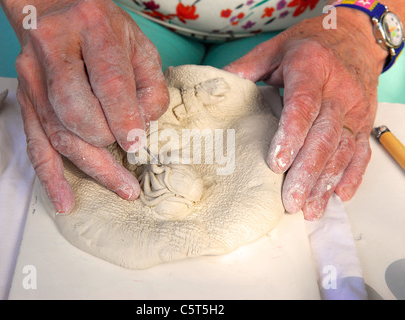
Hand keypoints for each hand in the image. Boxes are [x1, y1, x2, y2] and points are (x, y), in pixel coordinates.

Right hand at [5, 0, 168, 213]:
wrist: (55, 10)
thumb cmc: (104, 30)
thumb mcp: (139, 45)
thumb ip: (150, 84)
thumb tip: (144, 127)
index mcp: (91, 27)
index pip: (108, 81)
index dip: (124, 117)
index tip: (137, 144)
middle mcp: (54, 49)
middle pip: (76, 111)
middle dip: (106, 144)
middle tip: (131, 162)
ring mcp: (33, 76)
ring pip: (58, 133)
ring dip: (91, 167)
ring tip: (120, 188)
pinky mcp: (25, 99)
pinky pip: (35, 143)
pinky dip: (50, 175)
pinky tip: (64, 200)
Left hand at [224, 8, 387, 219]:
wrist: (354, 36)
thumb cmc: (310, 45)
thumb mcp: (274, 49)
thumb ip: (246, 69)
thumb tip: (214, 92)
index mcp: (312, 69)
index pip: (303, 105)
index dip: (290, 135)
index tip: (275, 163)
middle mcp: (338, 91)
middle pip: (324, 136)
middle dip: (306, 172)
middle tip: (289, 201)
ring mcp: (354, 109)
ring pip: (342, 150)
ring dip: (326, 182)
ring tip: (309, 208)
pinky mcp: (363, 122)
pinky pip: (360, 151)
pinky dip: (351, 175)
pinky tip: (338, 196)